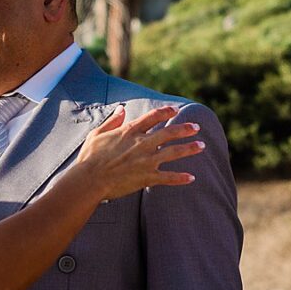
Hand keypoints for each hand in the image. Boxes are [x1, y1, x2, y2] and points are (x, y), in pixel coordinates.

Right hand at [74, 105, 202, 201]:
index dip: (165, 112)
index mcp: (130, 132)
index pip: (152, 117)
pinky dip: (180, 177)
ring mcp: (146, 160)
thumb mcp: (97, 134)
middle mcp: (142, 143)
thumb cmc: (89, 158)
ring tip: (201, 146)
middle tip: (197, 127)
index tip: (175, 110)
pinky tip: (191, 177)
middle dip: (185, 129)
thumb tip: (121, 109)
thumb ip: (112, 121)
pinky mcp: (147, 177)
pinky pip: (168, 177)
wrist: (89, 180)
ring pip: (174, 152)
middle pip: (169, 132)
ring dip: (189, 149)